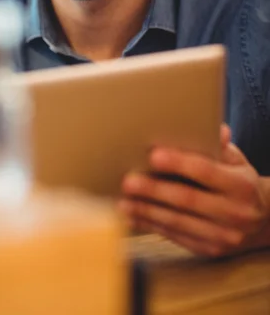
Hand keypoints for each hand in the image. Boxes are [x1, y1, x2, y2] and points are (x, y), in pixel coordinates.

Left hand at [119, 125, 269, 256]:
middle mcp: (235, 213)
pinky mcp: (210, 250)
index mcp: (241, 186)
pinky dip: (151, 227)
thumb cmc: (239, 182)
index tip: (154, 155)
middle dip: (154, 191)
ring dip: (147, 212)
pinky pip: (176, 238)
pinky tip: (133, 217)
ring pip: (178, 223)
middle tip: (128, 181)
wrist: (263, 221)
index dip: (179, 163)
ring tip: (123, 202)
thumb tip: (215, 128)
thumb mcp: (237, 161)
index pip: (206, 172)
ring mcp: (223, 236)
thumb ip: (221, 146)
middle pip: (187, 200)